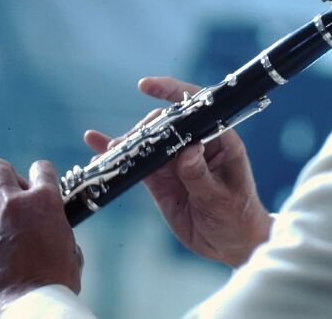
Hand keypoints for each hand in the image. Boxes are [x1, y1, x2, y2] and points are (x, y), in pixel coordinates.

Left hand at [0, 159, 82, 317]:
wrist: (34, 302)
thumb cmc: (59, 278)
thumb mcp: (70, 247)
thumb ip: (58, 230)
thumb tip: (52, 232)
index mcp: (46, 201)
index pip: (42, 168)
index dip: (42, 172)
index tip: (41, 180)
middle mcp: (16, 205)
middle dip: (1, 172)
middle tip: (7, 182)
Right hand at [85, 76, 272, 267]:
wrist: (231, 244)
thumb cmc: (237, 217)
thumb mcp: (221, 198)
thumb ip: (201, 176)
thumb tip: (187, 151)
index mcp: (219, 139)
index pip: (196, 106)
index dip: (171, 92)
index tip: (146, 86)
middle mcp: (195, 143)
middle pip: (165, 123)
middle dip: (146, 129)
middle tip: (132, 145)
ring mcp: (175, 160)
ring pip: (147, 142)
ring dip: (128, 142)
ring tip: (113, 152)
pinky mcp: (160, 178)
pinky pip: (137, 162)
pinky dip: (117, 153)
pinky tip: (95, 143)